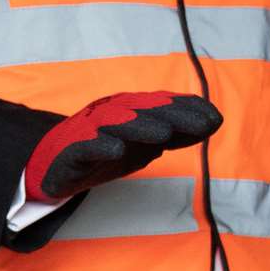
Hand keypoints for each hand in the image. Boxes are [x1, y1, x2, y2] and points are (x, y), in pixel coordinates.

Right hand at [26, 92, 222, 203]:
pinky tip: (117, 150)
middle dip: (175, 116)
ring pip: (118, 123)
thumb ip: (174, 134)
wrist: (53, 165)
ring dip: (141, 126)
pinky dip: (101, 145)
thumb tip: (210, 124)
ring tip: (165, 135)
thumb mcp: (144, 145)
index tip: (216, 118)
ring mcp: (91, 130)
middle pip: (146, 111)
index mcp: (130, 110)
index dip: (189, 110)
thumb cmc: (103, 150)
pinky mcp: (73, 150)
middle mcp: (112, 113)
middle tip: (203, 125)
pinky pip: (87, 146)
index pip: (163, 106)